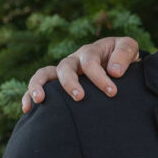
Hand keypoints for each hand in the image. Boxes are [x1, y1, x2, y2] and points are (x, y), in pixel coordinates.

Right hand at [22, 36, 140, 111]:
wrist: (119, 62)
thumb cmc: (123, 57)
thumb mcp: (129, 48)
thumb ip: (124, 55)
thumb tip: (114, 72)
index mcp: (91, 51)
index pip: (90, 63)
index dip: (99, 77)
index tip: (112, 92)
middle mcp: (74, 60)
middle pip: (65, 67)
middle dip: (70, 82)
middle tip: (80, 97)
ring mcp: (64, 71)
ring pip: (45, 74)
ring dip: (40, 85)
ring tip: (41, 100)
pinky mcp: (57, 83)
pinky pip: (40, 86)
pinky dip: (29, 95)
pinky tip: (28, 109)